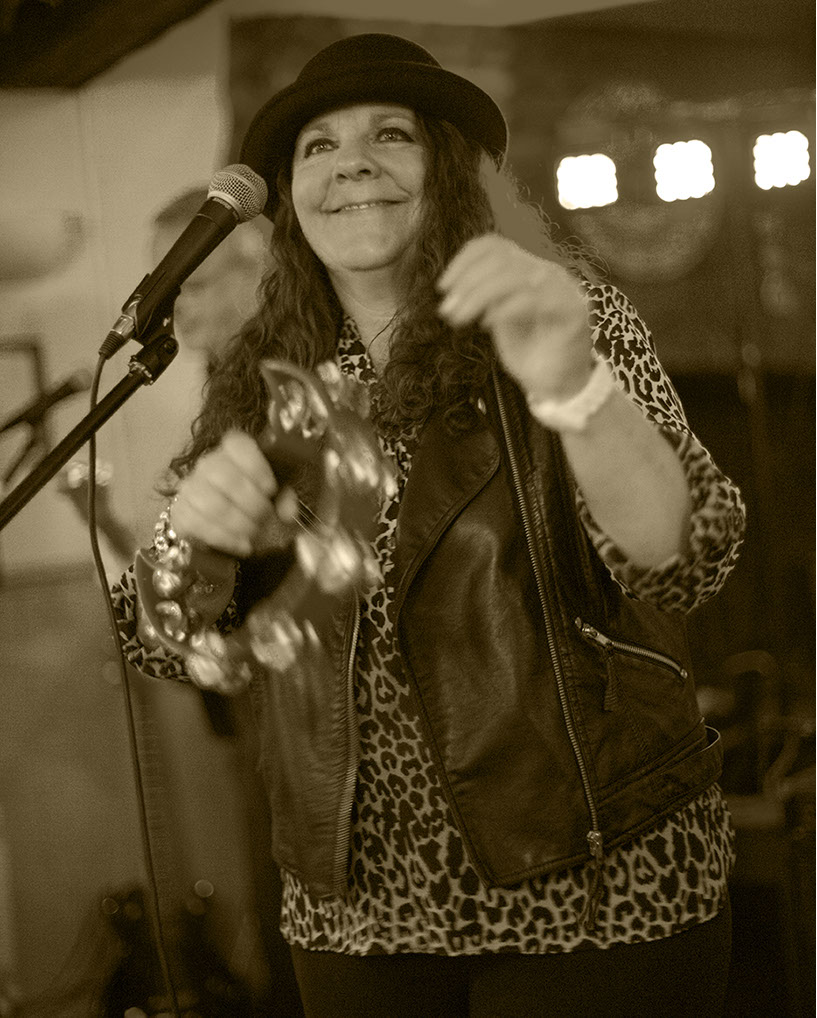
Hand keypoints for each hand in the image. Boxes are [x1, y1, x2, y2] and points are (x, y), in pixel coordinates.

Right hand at [171, 429, 298, 556]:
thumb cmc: (255, 502)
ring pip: (212, 504)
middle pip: (225, 477)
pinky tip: (242, 544)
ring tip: (254, 533)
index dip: (255, 466)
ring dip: (238, 523)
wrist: (225, 523)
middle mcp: (208, 464)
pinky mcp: (180, 512)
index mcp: (233, 451)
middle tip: (266, 517)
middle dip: (251, 503)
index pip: (237, 444)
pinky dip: (226, 538)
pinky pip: (200, 525)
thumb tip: (287, 512)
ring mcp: (190, 487)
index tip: (270, 489)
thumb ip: (286, 499)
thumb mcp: (277, 497)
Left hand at [437, 234, 593, 399]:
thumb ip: (484, 299)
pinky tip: (487, 324)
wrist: (558, 386)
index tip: (443, 287)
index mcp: (529, 269)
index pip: (494, 245)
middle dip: (467, 282)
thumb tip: (453, 290)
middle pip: (500, 259)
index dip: (463, 261)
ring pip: (513, 276)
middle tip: (447, 310)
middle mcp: (548, 272)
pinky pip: (532, 299)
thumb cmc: (529, 353)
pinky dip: (503, 309)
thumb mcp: (498, 319)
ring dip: (478, 296)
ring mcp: (563, 289)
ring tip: (459, 319)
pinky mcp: (572, 311)